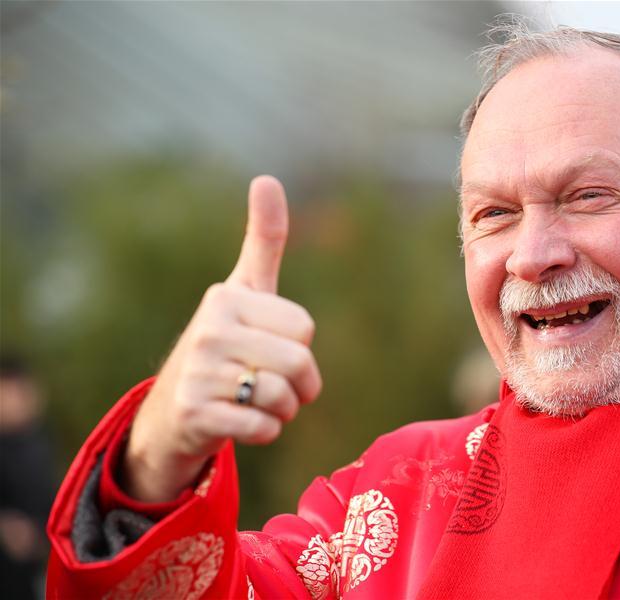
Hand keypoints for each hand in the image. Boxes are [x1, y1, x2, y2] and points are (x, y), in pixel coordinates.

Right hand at [123, 176, 321, 502]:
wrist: (174, 411)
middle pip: (299, 363)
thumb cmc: (225, 344)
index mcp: (226, 297)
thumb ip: (263, 240)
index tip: (273, 349)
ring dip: (282, 411)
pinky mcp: (195, 413)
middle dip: (300, 385)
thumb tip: (266, 178)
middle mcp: (209, 329)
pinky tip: (241, 422)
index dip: (300, 347)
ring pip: (282, 398)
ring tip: (256, 403)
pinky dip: (265, 432)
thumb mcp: (245, 291)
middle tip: (274, 386)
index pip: (304, 328)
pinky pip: (263, 428)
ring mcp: (199, 372)